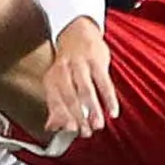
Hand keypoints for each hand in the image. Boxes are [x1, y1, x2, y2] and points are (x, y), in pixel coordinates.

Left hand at [41, 17, 117, 138]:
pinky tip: (113, 111)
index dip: (62, 116)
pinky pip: (104, 82)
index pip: (55, 100)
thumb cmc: (68, 64)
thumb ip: (55, 106)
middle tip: (85, 132)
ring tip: (98, 125)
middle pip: (69, 97)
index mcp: (51, 78)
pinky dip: (109, 98)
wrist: (78, 32)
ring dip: (93, 110)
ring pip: (86, 90)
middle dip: (78, 116)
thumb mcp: (58, 82)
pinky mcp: (96, 60)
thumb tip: (51, 127)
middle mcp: (63, 70)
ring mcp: (80, 64)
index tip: (70, 130)